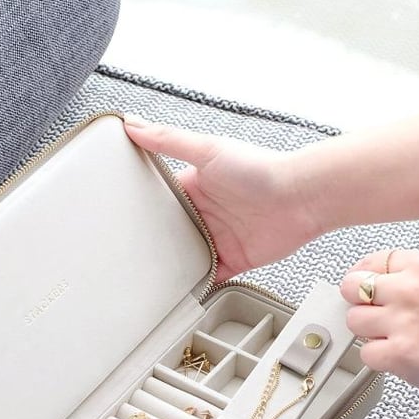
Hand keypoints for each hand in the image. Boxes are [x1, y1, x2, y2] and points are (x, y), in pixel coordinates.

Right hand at [123, 116, 323, 280]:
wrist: (301, 198)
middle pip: (171, 233)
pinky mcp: (233, 261)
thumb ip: (169, 140)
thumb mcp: (208, 150)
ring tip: (143, 281)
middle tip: (125, 257)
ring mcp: (218, 239)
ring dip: (171, 268)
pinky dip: (195, 287)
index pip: (161, 200)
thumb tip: (133, 123)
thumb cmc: (260, 169)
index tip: (117, 221)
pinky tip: (178, 294)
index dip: (141, 210)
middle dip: (154, 244)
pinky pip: (208, 278)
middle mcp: (206, 214)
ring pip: (185, 258)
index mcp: (196, 187)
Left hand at [341, 249, 418, 408]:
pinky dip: (378, 358)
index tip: (365, 290)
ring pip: (353, 321)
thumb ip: (409, 279)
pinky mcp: (397, 353)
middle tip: (376, 315)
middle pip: (352, 288)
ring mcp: (402, 321)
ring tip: (395, 337)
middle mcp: (410, 289)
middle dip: (360, 303)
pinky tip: (401, 356)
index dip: (362, 278)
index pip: (369, 262)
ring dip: (368, 332)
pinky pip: (364, 353)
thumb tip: (370, 284)